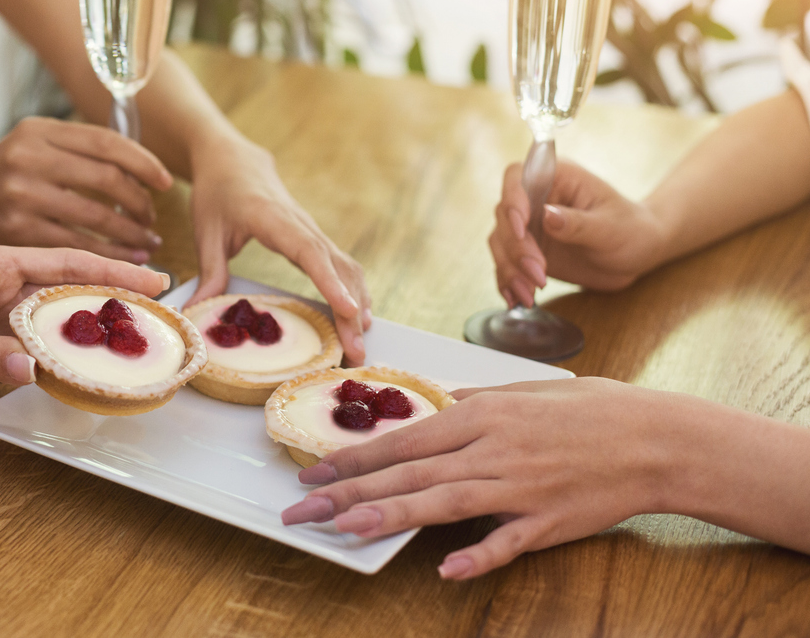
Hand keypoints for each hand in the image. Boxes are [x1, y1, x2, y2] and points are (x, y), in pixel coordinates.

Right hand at [0, 117, 172, 261]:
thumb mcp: (30, 146)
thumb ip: (74, 149)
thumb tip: (139, 167)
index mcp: (39, 131)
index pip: (107, 141)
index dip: (144, 163)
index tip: (165, 181)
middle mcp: (30, 157)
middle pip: (108, 179)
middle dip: (141, 204)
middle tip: (153, 220)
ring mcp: (22, 194)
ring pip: (97, 216)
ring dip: (131, 235)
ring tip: (147, 244)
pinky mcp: (16, 230)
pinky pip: (77, 245)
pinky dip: (108, 255)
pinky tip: (123, 260)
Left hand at [0, 245, 171, 398]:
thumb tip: (33, 367)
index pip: (62, 260)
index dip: (108, 266)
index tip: (147, 274)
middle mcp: (2, 281)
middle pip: (71, 280)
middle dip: (115, 286)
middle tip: (160, 295)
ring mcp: (3, 311)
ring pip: (63, 309)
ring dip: (99, 315)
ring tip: (141, 322)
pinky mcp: (1, 339)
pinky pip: (47, 338)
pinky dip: (74, 344)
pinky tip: (100, 351)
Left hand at [187, 136, 371, 361]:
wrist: (233, 160)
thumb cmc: (217, 193)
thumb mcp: (206, 231)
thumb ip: (209, 272)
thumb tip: (197, 313)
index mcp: (275, 219)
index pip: (310, 253)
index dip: (331, 282)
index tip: (349, 309)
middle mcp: (302, 225)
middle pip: (337, 268)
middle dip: (351, 311)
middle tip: (356, 352)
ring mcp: (312, 230)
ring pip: (346, 268)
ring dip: (358, 305)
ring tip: (359, 346)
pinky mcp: (314, 238)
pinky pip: (341, 265)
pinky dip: (353, 290)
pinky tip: (358, 318)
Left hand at [280, 378, 671, 578]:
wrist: (656, 437)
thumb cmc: (590, 408)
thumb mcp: (525, 390)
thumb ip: (474, 401)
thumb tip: (435, 405)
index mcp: (484, 413)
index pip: (405, 438)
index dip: (356, 457)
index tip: (314, 472)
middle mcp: (493, 448)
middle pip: (410, 471)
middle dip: (350, 490)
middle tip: (304, 509)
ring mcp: (521, 486)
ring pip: (444, 502)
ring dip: (391, 516)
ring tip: (346, 530)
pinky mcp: (549, 520)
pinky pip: (507, 542)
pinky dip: (478, 555)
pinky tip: (446, 570)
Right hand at [490, 160, 668, 306]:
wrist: (637, 253)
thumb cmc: (631, 230)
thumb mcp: (611, 228)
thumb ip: (579, 223)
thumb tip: (547, 215)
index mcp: (557, 178)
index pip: (518, 177)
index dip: (513, 198)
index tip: (522, 226)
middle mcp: (535, 198)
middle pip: (504, 215)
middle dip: (516, 247)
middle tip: (539, 274)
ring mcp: (529, 226)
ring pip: (500, 242)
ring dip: (510, 269)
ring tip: (530, 294)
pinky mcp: (527, 251)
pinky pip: (506, 264)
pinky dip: (507, 282)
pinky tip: (516, 299)